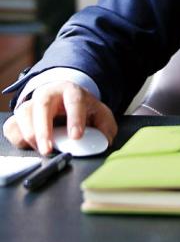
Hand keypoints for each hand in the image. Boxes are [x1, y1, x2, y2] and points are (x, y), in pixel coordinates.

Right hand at [2, 81, 116, 155]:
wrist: (64, 99)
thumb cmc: (82, 108)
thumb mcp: (98, 113)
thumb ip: (105, 126)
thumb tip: (104, 142)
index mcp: (72, 90)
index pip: (74, 100)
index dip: (75, 118)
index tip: (76, 136)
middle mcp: (49, 93)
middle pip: (42, 104)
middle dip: (44, 128)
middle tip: (48, 149)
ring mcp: (32, 103)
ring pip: (24, 113)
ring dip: (29, 134)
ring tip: (41, 151)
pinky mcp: (19, 116)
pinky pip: (12, 126)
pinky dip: (17, 138)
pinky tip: (28, 146)